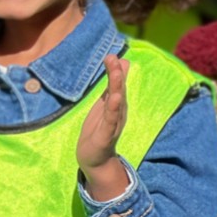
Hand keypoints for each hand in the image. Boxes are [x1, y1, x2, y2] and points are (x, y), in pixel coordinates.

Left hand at [77, 55, 131, 199]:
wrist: (95, 160)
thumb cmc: (98, 131)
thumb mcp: (103, 106)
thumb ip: (111, 88)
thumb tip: (121, 66)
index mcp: (115, 106)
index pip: (116, 85)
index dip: (115, 71)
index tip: (113, 55)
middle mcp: (117, 113)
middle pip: (118, 91)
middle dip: (117, 75)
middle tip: (115, 58)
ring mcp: (113, 124)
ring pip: (116, 104)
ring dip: (117, 88)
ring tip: (117, 73)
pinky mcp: (106, 136)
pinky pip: (110, 121)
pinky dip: (113, 109)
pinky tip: (114, 98)